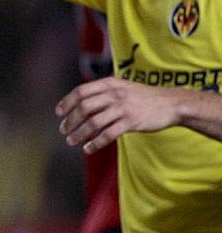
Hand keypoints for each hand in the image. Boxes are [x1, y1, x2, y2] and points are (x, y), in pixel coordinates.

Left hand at [57, 77, 183, 153]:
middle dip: (70, 120)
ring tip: (72, 141)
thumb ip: (104, 92)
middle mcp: (115, 94)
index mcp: (111, 84)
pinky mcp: (132, 122)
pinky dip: (95, 143)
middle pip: (84, 107)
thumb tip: (80, 104)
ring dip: (79, 133)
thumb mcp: (123, 87)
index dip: (67, 102)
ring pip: (93, 122)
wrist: (173, 103)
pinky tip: (88, 149)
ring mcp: (124, 108)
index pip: (81, 91)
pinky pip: (107, 134)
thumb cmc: (144, 97)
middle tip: (64, 130)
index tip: (59, 113)